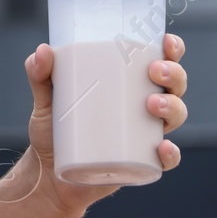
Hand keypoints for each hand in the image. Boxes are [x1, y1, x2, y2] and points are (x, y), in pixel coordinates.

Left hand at [23, 33, 189, 211]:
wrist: (48, 176)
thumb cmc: (52, 131)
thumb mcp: (46, 100)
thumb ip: (40, 75)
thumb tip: (43, 51)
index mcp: (129, 84)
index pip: (160, 61)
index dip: (172, 49)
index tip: (166, 41)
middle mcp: (145, 107)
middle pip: (175, 85)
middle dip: (174, 74)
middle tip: (154, 71)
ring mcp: (146, 136)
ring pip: (176, 116)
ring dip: (173, 107)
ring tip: (153, 104)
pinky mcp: (142, 163)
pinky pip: (166, 160)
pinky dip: (170, 154)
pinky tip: (162, 147)